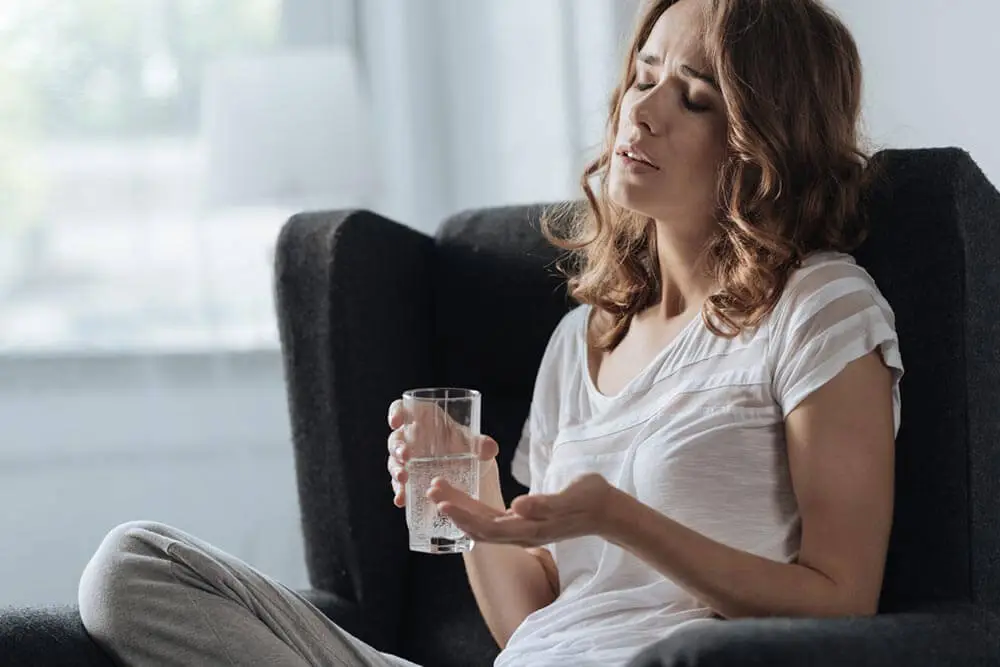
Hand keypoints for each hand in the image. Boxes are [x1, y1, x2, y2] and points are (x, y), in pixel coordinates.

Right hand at [386, 399, 498, 507]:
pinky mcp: (410, 481)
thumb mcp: (476, 447)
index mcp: (427, 422)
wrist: (473, 478)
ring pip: (394, 462)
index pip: (406, 409)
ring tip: (403, 478)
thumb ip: (482, 445)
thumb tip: (490, 448)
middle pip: (397, 439)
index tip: (396, 422)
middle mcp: (414, 440)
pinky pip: (399, 485)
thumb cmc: (469, 451)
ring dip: (396, 469)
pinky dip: (399, 492)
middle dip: (398, 447)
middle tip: (406, 456)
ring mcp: (409, 462)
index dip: (397, 412)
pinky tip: (401, 499)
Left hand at [427, 473, 614, 547]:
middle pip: (479, 526)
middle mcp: (522, 533)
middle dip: (454, 510)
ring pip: (484, 524)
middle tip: (430, 490)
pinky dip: (474, 510)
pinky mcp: (526, 522)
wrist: (607, 511)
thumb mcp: (571, 497)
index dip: (463, 515)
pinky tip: (464, 501)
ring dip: (461, 509)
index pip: (488, 526)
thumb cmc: (591, 499)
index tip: (441, 501)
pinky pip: (493, 520)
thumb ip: (545, 504)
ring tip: (440, 492)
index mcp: (530, 528)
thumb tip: (517, 507)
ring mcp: (523, 530)